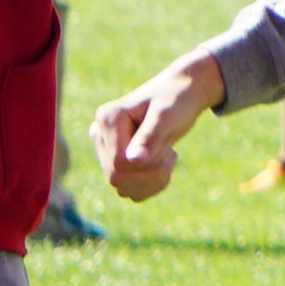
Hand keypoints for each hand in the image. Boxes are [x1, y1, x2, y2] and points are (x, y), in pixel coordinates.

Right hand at [93, 53, 224, 200]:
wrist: (183, 94)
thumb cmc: (177, 99)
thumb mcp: (167, 116)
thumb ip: (150, 137)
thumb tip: (132, 160)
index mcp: (107, 119)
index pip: (118, 162)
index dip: (148, 163)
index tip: (168, 146)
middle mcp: (101, 135)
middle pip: (117, 178)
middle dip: (152, 173)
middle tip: (171, 154)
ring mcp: (107, 150)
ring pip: (122, 189)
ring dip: (153, 181)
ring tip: (168, 158)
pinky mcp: (118, 162)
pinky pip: (129, 191)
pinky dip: (151, 186)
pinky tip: (163, 168)